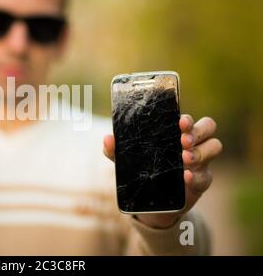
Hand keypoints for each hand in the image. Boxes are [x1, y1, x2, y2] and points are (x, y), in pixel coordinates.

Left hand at [103, 114, 222, 227]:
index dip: (188, 119)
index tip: (180, 122)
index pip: (189, 119)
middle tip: (183, 140)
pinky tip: (186, 177)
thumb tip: (108, 138)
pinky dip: (198, 175)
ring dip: (201, 151)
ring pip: (214, 146)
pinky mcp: (202, 181)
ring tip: (185, 159)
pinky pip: (207, 175)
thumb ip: (116, 150)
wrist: (151, 204)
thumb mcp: (126, 161)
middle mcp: (192, 143)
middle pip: (208, 127)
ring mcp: (200, 161)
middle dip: (198, 131)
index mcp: (175, 133)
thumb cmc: (142, 172)